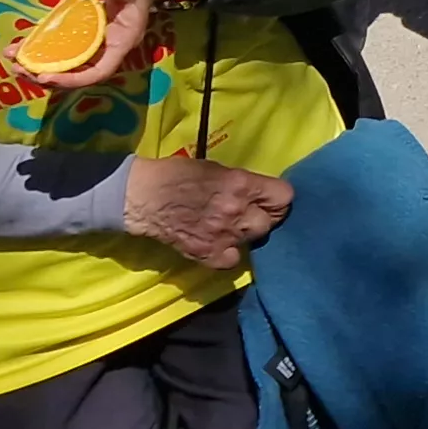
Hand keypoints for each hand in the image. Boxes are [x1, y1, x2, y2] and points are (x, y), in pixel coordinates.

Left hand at [27, 0, 200, 90]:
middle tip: (21, 70)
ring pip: (62, 62)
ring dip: (36, 65)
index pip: (98, 71)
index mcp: (120, 40)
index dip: (73, 79)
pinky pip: (54, 43)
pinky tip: (13, 49)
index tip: (48, 76)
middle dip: (46, 74)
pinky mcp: (74, 25)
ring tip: (12, 61)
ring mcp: (86, 37)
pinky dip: (34, 47)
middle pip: (75, 72)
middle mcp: (102, 45)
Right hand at [121, 158, 290, 267]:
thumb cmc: (178, 175)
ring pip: (254, 239)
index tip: (270, 199)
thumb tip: (258, 192)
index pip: (284, 196)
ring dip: (246, 233)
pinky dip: (229, 253)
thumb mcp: (216, 169)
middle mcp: (236, 211)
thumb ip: (241, 182)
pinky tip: (221, 244)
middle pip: (271, 221)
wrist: (143, 198)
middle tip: (250, 213)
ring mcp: (223, 236)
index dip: (278, 198)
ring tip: (231, 227)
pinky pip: (234, 260)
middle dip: (264, 216)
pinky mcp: (208, 254)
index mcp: (240, 184)